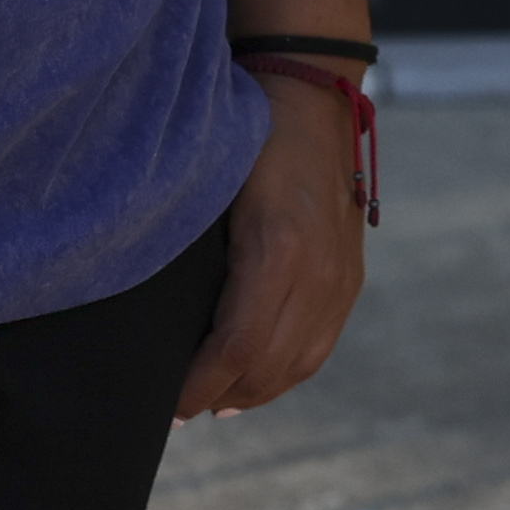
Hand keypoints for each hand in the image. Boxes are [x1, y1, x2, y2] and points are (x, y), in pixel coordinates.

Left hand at [173, 64, 366, 419]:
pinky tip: (260, 381)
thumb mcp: (210, 190)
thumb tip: (158, 312)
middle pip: (267, 367)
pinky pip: (321, 345)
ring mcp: (340, 278)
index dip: (199, 386)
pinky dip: (288, 371)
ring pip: (299, 364)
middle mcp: (317, 273)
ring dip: (256, 393)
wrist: (314, 98)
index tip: (167, 405)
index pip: (235, 347)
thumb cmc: (247, 137)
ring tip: (216, 404)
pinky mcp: (351, 277)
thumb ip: (194, 253)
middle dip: (221, 397)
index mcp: (277, 251)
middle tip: (179, 411)